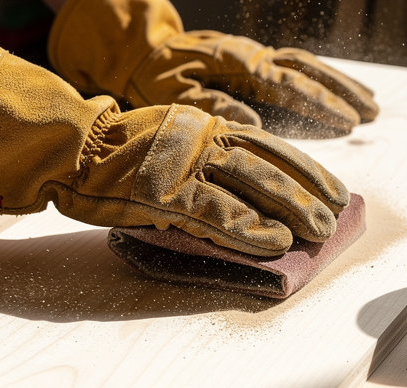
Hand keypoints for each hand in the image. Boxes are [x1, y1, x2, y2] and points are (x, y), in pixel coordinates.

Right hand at [0, 48, 348, 255]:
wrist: (71, 148)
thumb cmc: (117, 154)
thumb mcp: (171, 142)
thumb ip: (207, 159)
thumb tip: (247, 191)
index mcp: (205, 126)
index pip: (268, 145)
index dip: (305, 168)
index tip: (332, 186)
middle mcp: (203, 138)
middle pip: (270, 163)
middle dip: (309, 190)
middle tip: (336, 212)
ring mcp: (186, 164)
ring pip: (255, 184)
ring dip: (292, 208)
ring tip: (320, 231)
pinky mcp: (167, 192)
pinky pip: (217, 213)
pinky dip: (249, 229)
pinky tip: (275, 243)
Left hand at [47, 0, 377, 134]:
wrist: (140, 51)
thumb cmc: (154, 77)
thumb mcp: (174, 94)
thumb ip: (212, 106)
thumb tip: (253, 122)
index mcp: (238, 63)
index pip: (289, 83)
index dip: (320, 103)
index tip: (349, 122)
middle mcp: (253, 55)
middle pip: (308, 69)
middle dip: (343, 92)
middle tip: (373, 114)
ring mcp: (256, 56)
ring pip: (308, 66)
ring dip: (341, 85)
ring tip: (372, 106)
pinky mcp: (254, 62)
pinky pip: (297, 68)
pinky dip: (323, 81)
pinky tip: (340, 95)